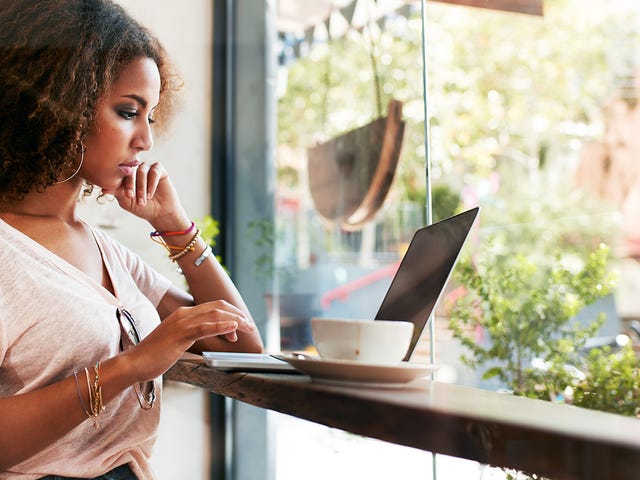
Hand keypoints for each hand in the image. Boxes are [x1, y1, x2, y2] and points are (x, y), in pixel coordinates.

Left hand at [102, 162, 187, 226]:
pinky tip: (150, 194)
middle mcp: (135, 169)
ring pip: (142, 171)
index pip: (120, 173)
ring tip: (143, 200)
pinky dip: (152, 183)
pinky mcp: (159, 169)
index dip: (121, 183)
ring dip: (142, 187)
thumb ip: (116, 192)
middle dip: (131, 185)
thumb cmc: (142, 207)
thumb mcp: (126, 201)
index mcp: (125, 175)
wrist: (160, 213)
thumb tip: (103, 188)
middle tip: (131, 197)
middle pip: (130, 170)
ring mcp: (147, 167)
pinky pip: (154, 171)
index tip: (126, 196)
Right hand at [124, 300, 255, 382]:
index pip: (213, 307)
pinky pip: (205, 327)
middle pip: (218, 307)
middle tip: (249, 326)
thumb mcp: (177, 341)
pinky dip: (222, 326)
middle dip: (237, 315)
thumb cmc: (154, 356)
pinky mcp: (180, 335)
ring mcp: (182, 323)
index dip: (230, 314)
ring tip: (247, 327)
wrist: (134, 362)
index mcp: (183, 314)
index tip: (240, 325)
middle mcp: (184, 314)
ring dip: (235, 320)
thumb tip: (208, 338)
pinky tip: (233, 329)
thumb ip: (192, 336)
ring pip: (215, 315)